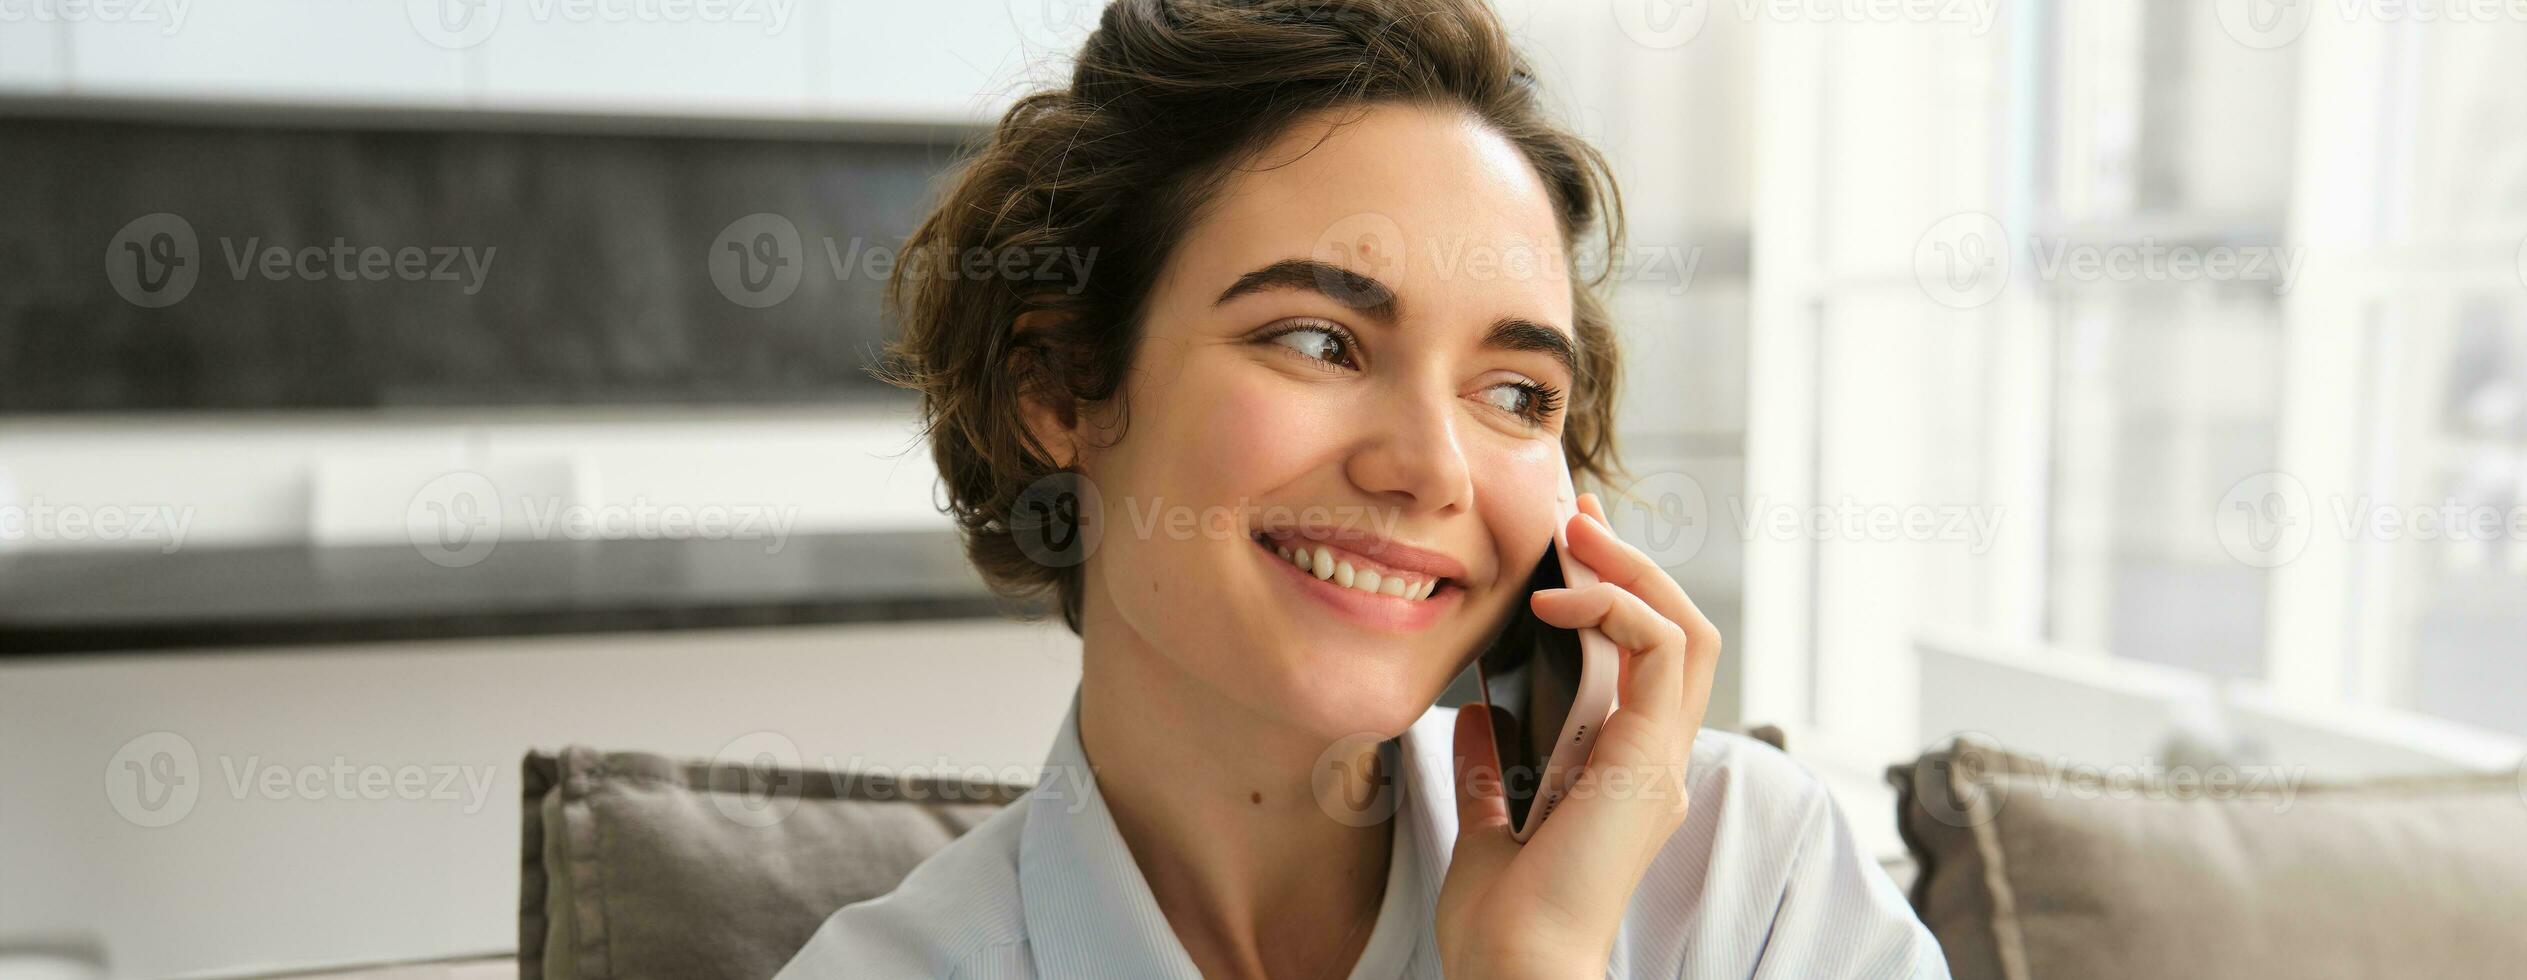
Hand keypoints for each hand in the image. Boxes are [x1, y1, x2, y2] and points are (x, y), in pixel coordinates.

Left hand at [1434, 492, 1723, 979]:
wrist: (1516, 966)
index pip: (1645, 662)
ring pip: (1687, 630)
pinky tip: (1559, 599)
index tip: (1570, 547)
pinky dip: (1618, 608)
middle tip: (1576, 517)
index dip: (1616, 593)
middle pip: (1677, 634)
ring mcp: (1663, 760)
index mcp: (1627, 775)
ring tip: (1577, 537)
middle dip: (1631, 563)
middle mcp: (1657, 763)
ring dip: (1632, 572)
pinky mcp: (1653, 757)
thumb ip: (1494, 768)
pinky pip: (1663, 651)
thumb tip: (1482, 712)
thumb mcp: (1489, 823)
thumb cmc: (1502, 920)